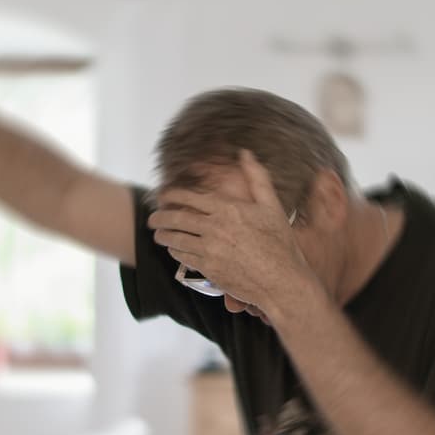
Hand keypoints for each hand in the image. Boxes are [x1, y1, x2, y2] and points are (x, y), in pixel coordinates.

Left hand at [148, 150, 313, 311]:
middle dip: (160, 217)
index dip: (171, 195)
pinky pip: (183, 257)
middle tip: (152, 217)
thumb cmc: (280, 243)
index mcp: (228, 209)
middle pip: (176, 218)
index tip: (163, 195)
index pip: (189, 197)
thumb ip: (257, 178)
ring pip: (175, 239)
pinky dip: (175, 251)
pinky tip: (174, 249)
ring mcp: (210, 249)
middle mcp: (215, 227)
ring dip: (163, 235)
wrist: (282, 281)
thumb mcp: (272, 206)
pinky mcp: (208, 269)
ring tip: (157, 234)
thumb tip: (246, 153)